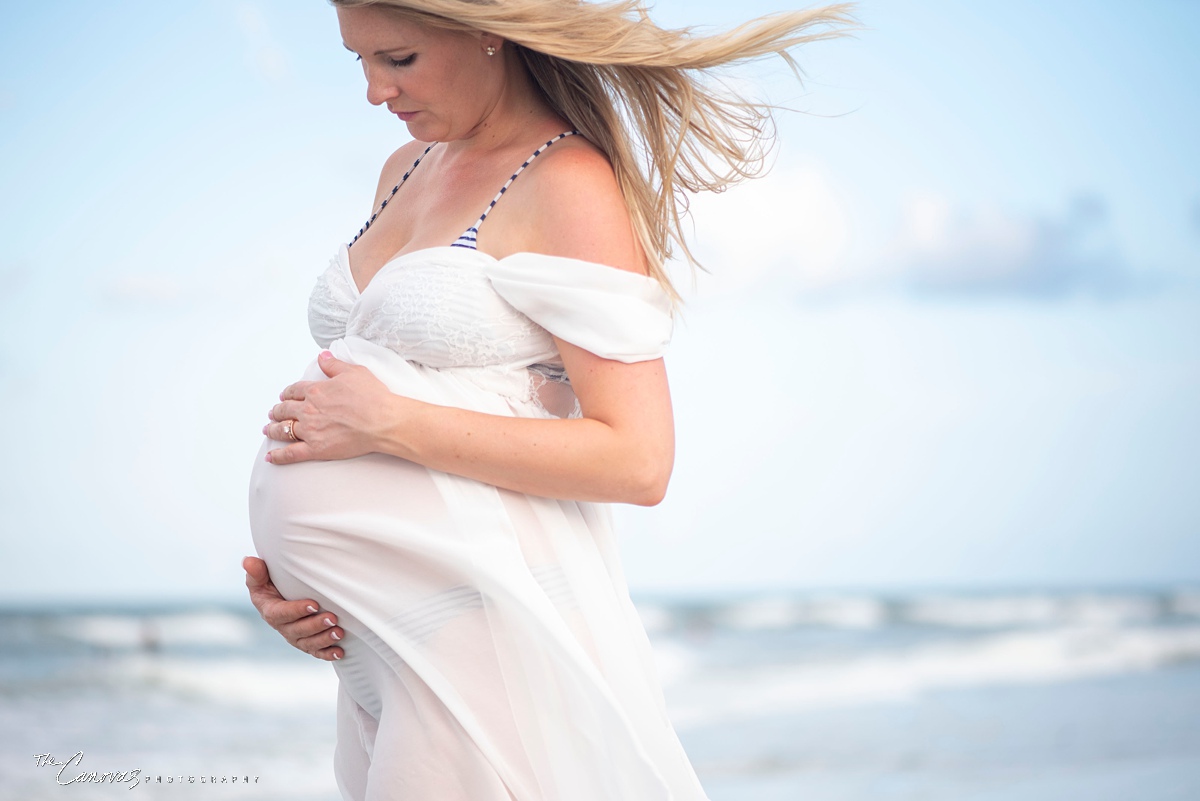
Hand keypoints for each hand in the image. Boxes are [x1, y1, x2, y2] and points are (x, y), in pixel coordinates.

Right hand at [243, 556, 344, 660]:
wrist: (282, 596)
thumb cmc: (271, 584)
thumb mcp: (261, 578)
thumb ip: (256, 572)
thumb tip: (249, 561)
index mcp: (270, 611)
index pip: (281, 614)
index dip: (296, 611)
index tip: (314, 604)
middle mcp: (282, 627)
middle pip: (298, 631)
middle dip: (315, 625)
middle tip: (332, 618)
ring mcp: (295, 637)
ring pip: (308, 643)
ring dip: (324, 640)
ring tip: (339, 632)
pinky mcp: (307, 643)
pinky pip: (316, 652)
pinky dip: (328, 654)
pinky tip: (340, 652)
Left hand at [263, 350, 402, 464]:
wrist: (383, 421)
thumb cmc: (373, 397)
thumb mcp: (354, 372)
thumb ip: (334, 365)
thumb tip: (322, 356)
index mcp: (315, 391)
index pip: (294, 391)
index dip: (287, 393)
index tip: (284, 396)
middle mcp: (308, 410)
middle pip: (284, 410)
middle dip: (276, 411)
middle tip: (273, 413)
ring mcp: (310, 431)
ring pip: (283, 430)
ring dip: (272, 429)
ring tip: (268, 430)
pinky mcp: (316, 449)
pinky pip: (290, 454)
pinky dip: (278, 456)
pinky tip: (270, 457)